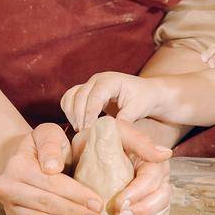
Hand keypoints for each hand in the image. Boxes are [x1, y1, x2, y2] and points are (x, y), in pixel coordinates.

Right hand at [0, 124, 104, 214]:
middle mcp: (8, 189)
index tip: (96, 202)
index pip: (50, 183)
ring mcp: (10, 207)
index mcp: (16, 166)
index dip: (75, 194)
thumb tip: (52, 167)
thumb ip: (50, 146)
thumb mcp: (48, 134)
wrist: (24, 161)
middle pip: (45, 204)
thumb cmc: (43, 147)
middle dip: (73, 213)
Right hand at [61, 71, 175, 130]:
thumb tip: (111, 131)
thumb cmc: (144, 99)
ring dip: (71, 114)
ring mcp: (89, 85)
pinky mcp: (85, 93)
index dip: (89, 114)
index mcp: (110, 81)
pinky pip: (69, 99)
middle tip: (83, 134)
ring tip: (80, 131)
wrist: (146, 93)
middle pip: (78, 96)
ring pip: (70, 96)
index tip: (88, 130)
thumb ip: (125, 118)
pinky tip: (78, 125)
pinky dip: (69, 112)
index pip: (94, 96)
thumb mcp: (139, 108)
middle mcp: (97, 80)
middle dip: (79, 116)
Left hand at [72, 117, 173, 214]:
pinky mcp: (147, 206)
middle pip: (161, 198)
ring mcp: (154, 194)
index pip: (151, 180)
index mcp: (153, 161)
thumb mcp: (117, 130)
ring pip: (161, 212)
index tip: (118, 204)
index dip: (137, 194)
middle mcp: (158, 178)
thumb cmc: (103, 137)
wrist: (90, 147)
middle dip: (142, 211)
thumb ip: (139, 140)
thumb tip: (165, 154)